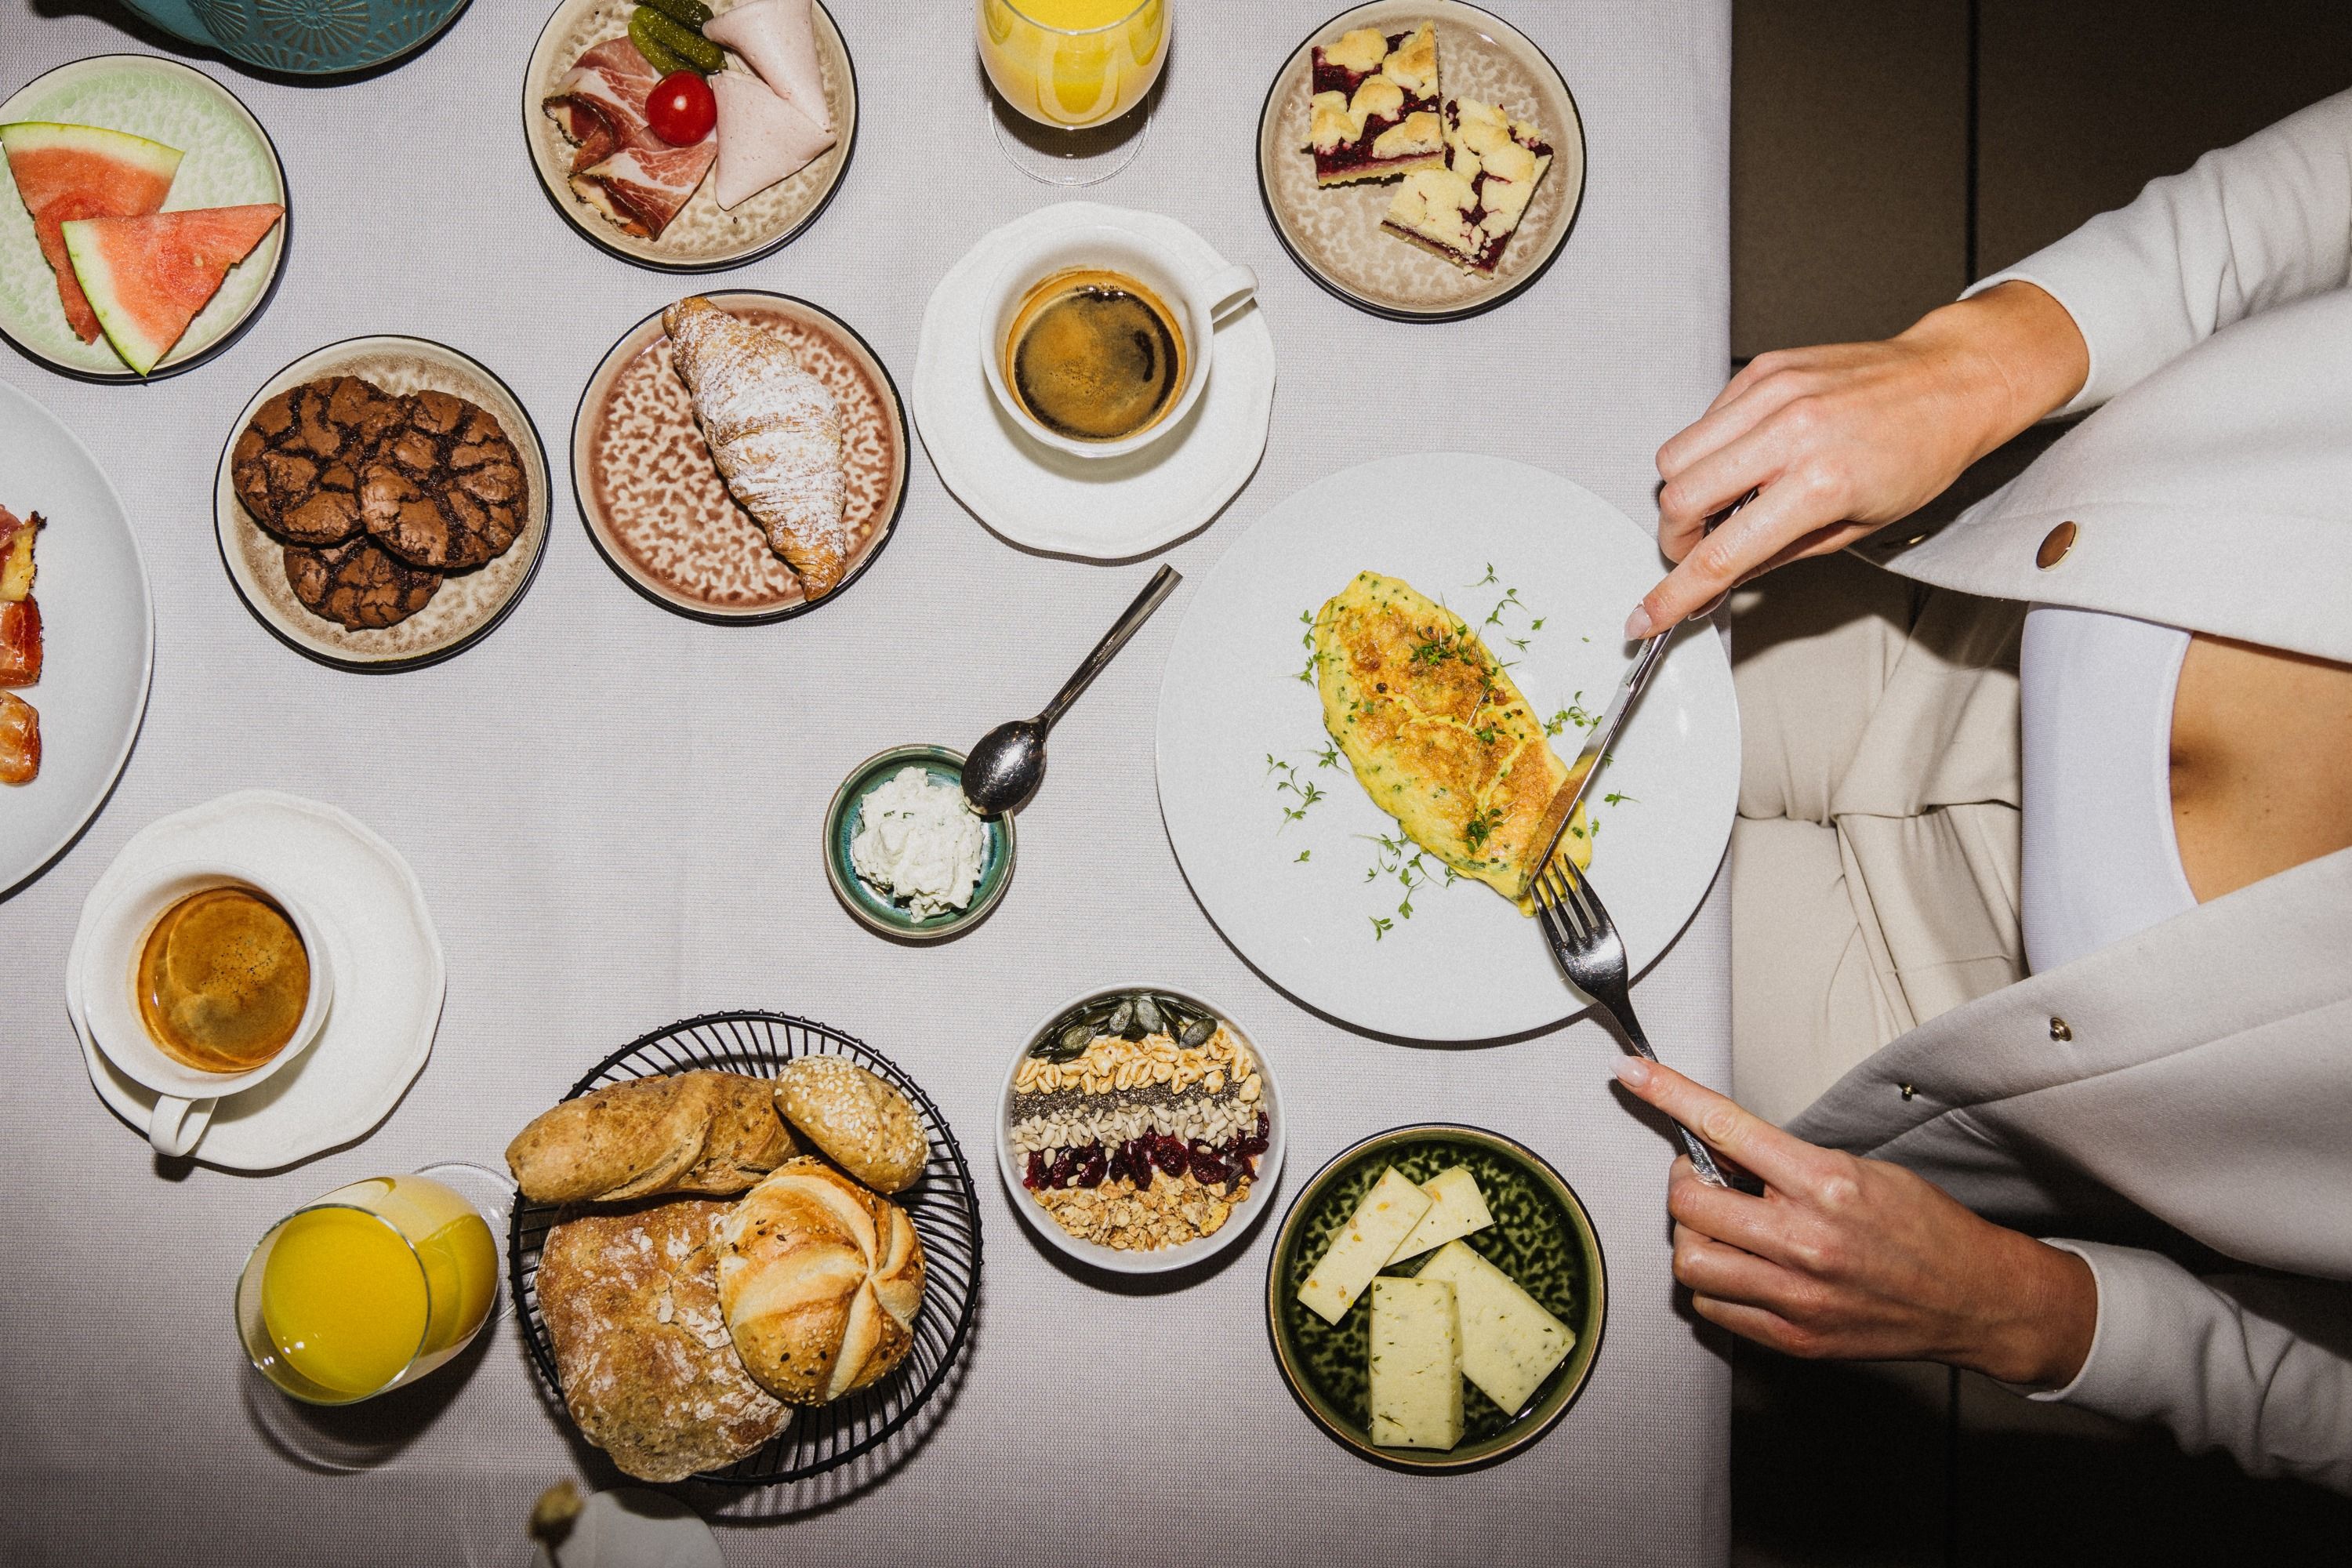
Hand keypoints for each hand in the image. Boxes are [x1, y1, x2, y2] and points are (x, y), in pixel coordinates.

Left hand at [1613, 1055, 2096, 1386]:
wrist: (1975, 1299)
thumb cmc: (1926, 1229)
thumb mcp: (1860, 1168)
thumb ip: (1786, 1161)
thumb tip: (1721, 1148)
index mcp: (1825, 1185)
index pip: (1724, 1127)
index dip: (1668, 1094)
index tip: (1634, 1073)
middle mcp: (1805, 1241)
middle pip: (1688, 1203)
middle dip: (1685, 1182)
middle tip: (1705, 1178)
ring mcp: (1797, 1296)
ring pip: (1689, 1261)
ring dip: (1693, 1237)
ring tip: (1725, 1227)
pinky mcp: (1794, 1338)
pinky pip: (1713, 1307)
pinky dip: (1714, 1283)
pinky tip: (1741, 1267)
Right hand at [1627, 281, 2089, 638]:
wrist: (1953, 380)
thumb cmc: (1922, 452)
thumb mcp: (1858, 528)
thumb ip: (1779, 555)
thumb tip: (1723, 577)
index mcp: (1821, 482)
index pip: (1722, 553)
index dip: (1676, 595)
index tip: (1649, 616)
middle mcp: (1791, 430)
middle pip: (1678, 498)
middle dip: (1676, 540)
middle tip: (1700, 551)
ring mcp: (1774, 392)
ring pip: (1676, 456)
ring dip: (1685, 493)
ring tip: (1723, 502)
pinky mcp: (1765, 368)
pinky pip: (1705, 419)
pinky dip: (1710, 449)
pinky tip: (1746, 458)